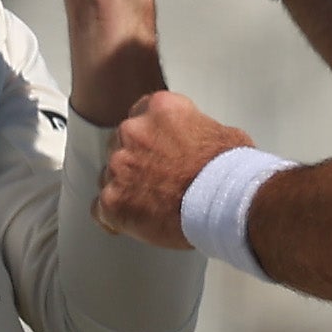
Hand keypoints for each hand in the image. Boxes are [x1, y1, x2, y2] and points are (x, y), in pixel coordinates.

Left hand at [95, 90, 254, 249]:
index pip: (141, 115)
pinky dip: (116, 217)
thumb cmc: (230, 173)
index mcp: (159, 109)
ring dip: (126, 189)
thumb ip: (195, 130)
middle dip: (136, 163)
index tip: (159, 150)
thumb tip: (199, 141)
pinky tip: (135, 222)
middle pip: (121, 146)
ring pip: (109, 177)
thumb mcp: (221, 132)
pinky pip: (100, 209)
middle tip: (160, 181)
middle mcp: (133, 132)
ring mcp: (119, 166)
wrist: (229, 204)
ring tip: (153, 206)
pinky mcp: (113, 200)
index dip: (151, 137)